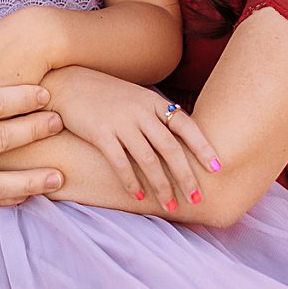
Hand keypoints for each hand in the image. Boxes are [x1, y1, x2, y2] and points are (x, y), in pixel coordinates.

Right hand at [45, 66, 220, 215]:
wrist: (69, 83)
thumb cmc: (105, 95)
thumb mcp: (136, 98)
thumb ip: (155, 116)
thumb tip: (178, 140)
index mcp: (153, 102)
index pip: (186, 125)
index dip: (203, 147)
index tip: (218, 168)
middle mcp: (141, 112)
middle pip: (171, 148)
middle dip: (186, 176)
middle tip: (197, 198)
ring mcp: (121, 122)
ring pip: (148, 159)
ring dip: (161, 185)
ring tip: (170, 205)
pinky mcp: (100, 133)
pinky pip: (120, 162)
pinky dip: (130, 181)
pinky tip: (138, 196)